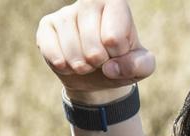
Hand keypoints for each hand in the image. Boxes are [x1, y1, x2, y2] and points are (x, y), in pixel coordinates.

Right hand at [36, 0, 154, 102]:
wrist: (98, 74)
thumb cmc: (122, 63)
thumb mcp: (142, 67)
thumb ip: (140, 65)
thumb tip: (111, 67)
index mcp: (116, 4)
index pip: (114, 36)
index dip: (117, 54)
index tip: (118, 51)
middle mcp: (89, 2)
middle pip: (91, 42)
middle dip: (98, 62)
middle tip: (100, 61)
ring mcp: (66, 12)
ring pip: (70, 46)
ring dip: (80, 65)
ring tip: (87, 64)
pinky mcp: (47, 24)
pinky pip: (50, 48)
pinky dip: (62, 64)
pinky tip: (68, 64)